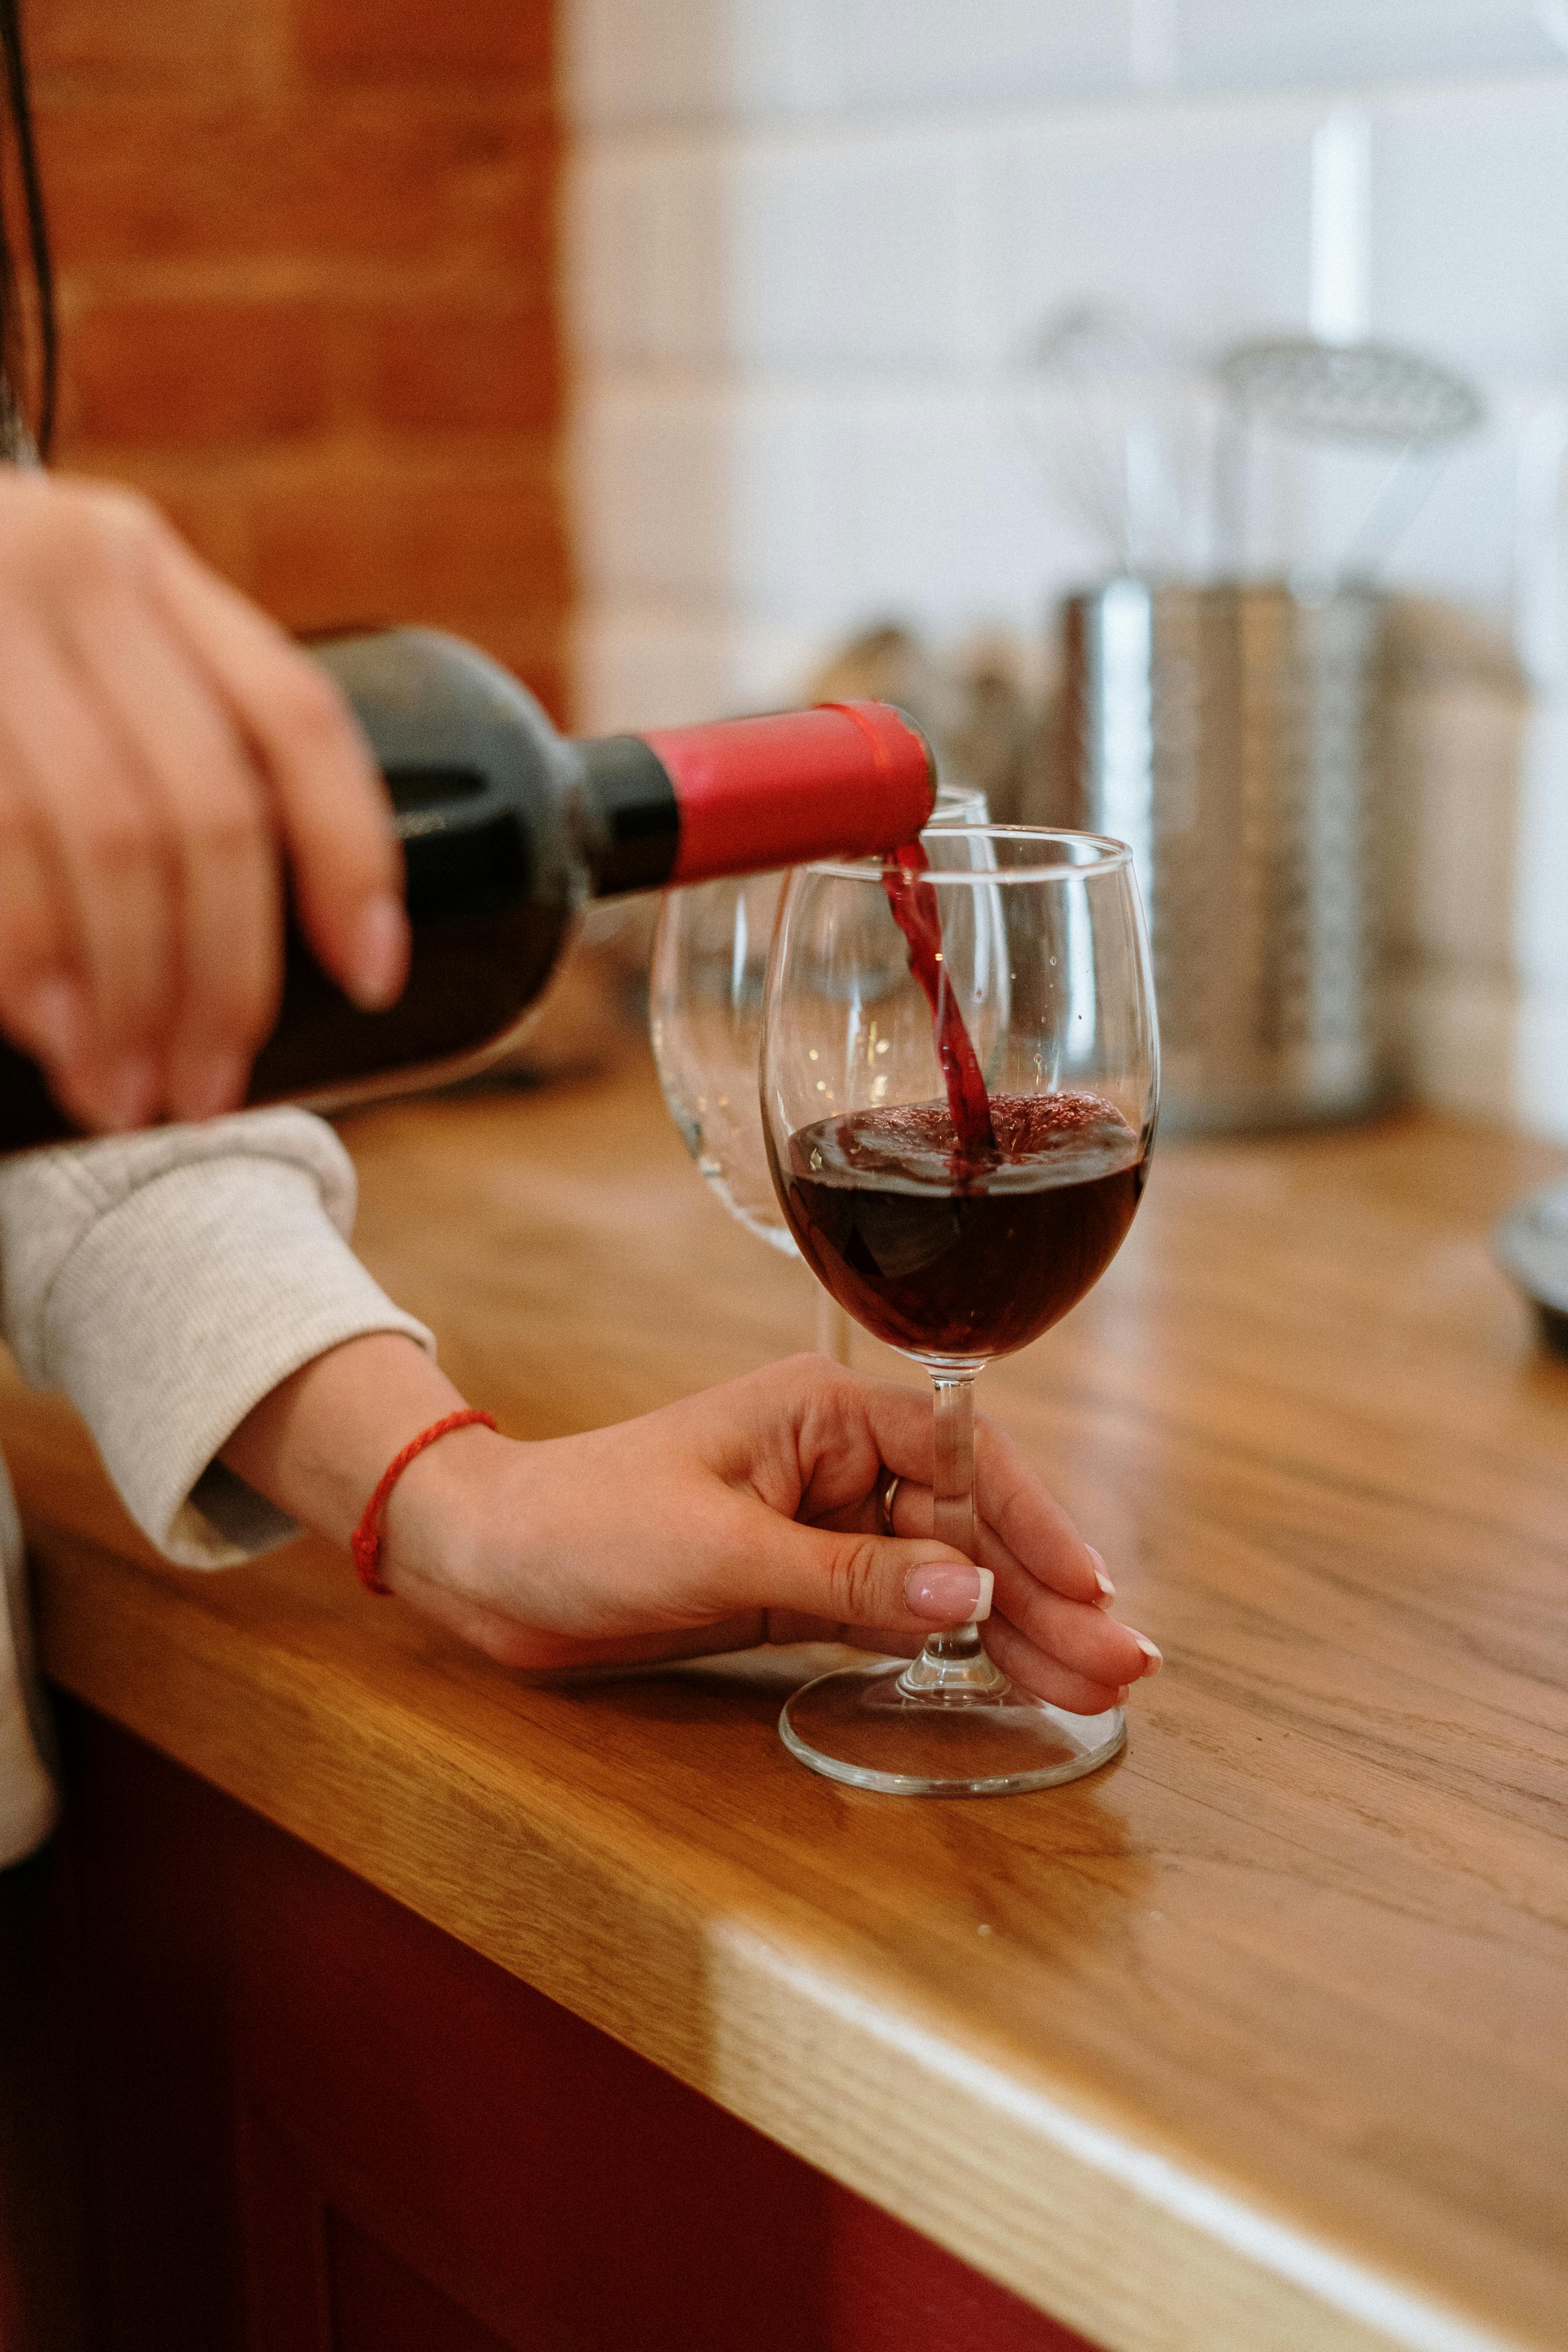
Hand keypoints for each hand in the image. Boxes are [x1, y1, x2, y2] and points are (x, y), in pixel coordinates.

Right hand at [0, 470, 408, 1130]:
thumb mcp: (50, 643)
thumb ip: (141, 730)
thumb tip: (231, 953)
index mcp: (146, 566)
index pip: (296, 717)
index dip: (352, 856)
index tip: (372, 981)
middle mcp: (75, 570)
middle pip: (211, 807)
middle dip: (222, 976)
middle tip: (204, 1093)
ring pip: (110, 838)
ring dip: (129, 995)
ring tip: (123, 1095)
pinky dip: (30, 955)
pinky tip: (52, 1030)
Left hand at [222, 1340, 1161, 1713]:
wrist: (490, 1566)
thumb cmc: (585, 1523)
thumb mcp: (721, 1549)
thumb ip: (851, 1575)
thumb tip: (970, 1586)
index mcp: (824, 1412)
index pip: (960, 1462)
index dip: (1032, 1529)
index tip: (1091, 1594)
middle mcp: (837, 1460)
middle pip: (967, 1526)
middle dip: (1045, 1596)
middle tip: (1122, 1668)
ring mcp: (824, 1523)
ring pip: (944, 1575)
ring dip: (1016, 1630)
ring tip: (1092, 1689)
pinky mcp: (804, 1582)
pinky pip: (901, 1609)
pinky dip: (955, 1643)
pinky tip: (1014, 1674)